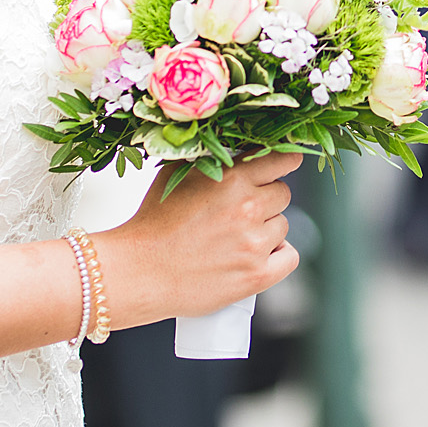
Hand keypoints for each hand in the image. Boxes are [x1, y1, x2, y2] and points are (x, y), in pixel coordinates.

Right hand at [95, 150, 302, 324]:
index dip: (284, 162)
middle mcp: (247, 208)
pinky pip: (289, 257)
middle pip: (283, 194)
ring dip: (266, 230)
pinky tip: (256, 256)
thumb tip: (240, 150)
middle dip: (265, 200)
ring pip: (283, 226)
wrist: (138, 272)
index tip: (282, 167)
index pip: (283, 159)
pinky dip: (277, 256)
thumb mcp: (177, 175)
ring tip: (236, 238)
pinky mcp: (256, 276)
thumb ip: (213, 159)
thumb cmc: (152, 225)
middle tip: (240, 212)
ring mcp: (254, 244)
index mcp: (231, 178)